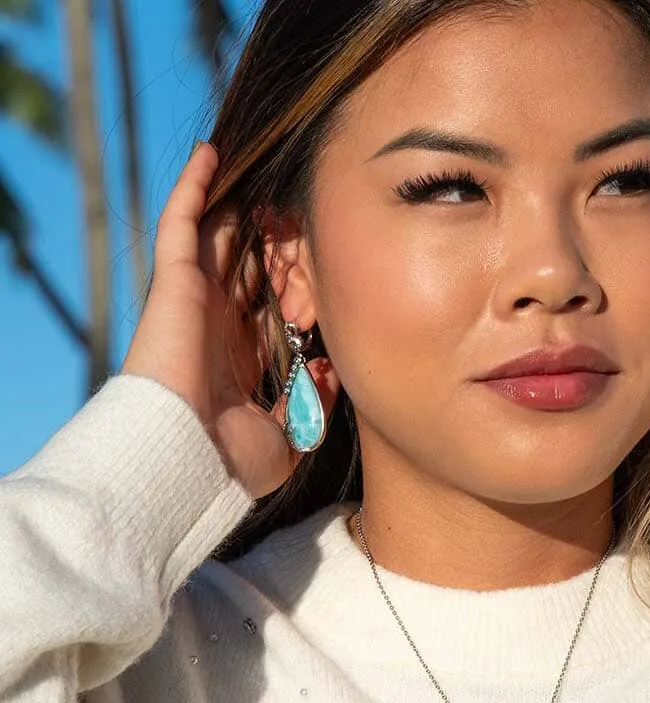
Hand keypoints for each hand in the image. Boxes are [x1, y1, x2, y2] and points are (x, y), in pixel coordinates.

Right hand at [121, 141, 338, 498]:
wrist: (188, 459)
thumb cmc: (231, 461)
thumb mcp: (289, 438)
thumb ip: (312, 404)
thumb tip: (328, 367)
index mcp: (243, 359)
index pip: (274, 308)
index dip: (302, 287)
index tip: (333, 269)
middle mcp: (220, 325)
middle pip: (254, 267)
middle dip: (282, 243)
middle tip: (310, 218)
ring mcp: (196, 300)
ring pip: (224, 238)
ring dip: (246, 209)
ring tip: (271, 175)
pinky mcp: (175, 282)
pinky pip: (182, 222)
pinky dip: (194, 187)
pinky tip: (213, 153)